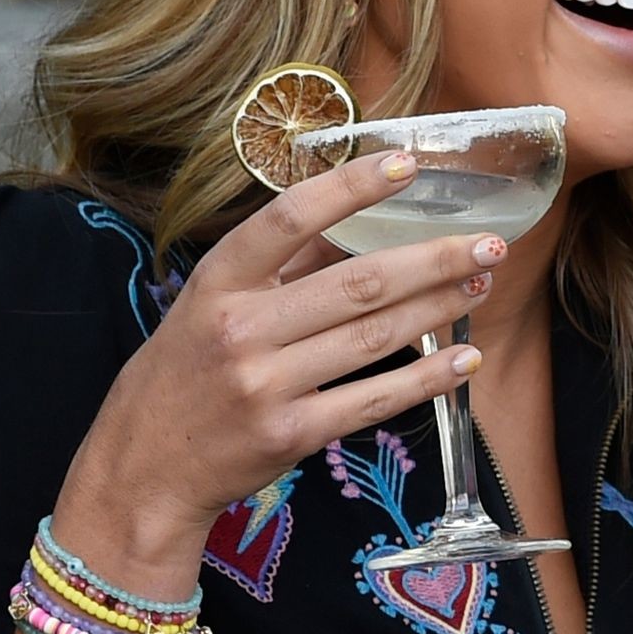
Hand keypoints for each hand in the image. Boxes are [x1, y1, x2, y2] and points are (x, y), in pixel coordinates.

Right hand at [60, 152, 507, 572]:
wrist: (144, 469)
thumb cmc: (184, 373)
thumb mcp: (210, 304)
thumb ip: (278, 267)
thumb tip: (357, 219)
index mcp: (219, 282)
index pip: (291, 218)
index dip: (352, 187)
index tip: (408, 164)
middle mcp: (242, 329)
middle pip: (356, 283)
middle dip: (432, 259)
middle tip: (488, 241)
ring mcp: (267, 386)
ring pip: (374, 337)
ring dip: (438, 307)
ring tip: (481, 282)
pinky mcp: (292, 435)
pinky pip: (373, 399)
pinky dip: (427, 378)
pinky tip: (465, 358)